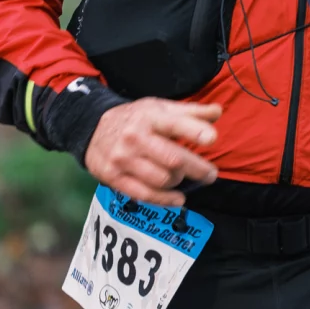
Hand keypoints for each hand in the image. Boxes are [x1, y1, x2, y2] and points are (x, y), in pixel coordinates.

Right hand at [84, 99, 221, 207]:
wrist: (91, 128)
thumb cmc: (135, 119)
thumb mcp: (159, 108)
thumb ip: (190, 112)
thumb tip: (218, 113)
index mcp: (149, 117)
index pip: (175, 124)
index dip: (195, 131)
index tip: (211, 139)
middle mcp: (135, 137)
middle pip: (174, 159)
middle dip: (198, 169)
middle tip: (210, 174)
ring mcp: (123, 159)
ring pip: (162, 179)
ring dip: (178, 181)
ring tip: (181, 177)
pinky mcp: (114, 177)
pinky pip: (145, 195)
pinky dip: (165, 200)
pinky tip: (178, 199)